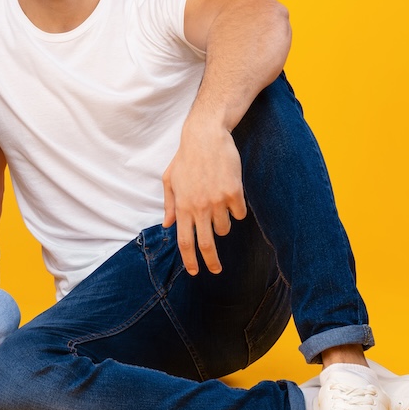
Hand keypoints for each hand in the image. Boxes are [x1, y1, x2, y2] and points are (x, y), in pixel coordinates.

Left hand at [161, 118, 246, 274]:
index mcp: (182, 207)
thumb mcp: (170, 180)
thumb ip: (170, 205)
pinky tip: (230, 194)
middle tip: (217, 270)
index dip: (190, 260)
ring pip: (225, 227)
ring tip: (218, 203)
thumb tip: (168, 225)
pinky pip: (239, 213)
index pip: (184, 241)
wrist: (206, 137)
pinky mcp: (234, 193)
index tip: (195, 272)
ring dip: (223, 223)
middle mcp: (199, 208)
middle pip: (207, 244)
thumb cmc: (186, 158)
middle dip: (212, 261)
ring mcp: (218, 202)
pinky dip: (236, 209)